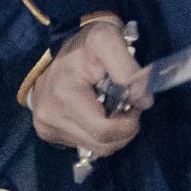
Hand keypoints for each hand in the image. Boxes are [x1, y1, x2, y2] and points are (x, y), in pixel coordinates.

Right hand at [29, 20, 150, 161]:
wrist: (59, 48)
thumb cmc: (85, 44)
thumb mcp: (108, 42)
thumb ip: (128, 70)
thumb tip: (145, 101)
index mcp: (64, 96)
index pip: (105, 132)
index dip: (129, 124)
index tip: (135, 104)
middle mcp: (49, 117)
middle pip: (102, 146)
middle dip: (123, 130)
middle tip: (128, 107)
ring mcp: (46, 127)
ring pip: (94, 149)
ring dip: (112, 134)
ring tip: (112, 107)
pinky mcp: (46, 132)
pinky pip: (82, 144)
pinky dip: (96, 133)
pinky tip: (96, 112)